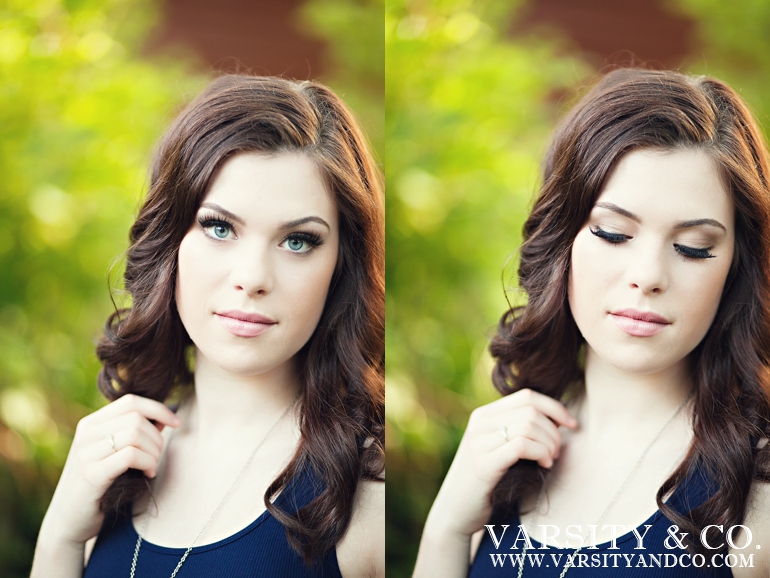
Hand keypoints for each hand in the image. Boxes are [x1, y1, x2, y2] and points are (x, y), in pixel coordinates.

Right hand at [39, 394, 180, 546]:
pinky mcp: (91, 474)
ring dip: (154, 452)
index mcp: (91, 424)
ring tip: (151, 466)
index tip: (177, 423)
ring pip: (135, 434)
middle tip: (157, 457)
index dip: (158, 409)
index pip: (131, 401)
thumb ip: (135, 433)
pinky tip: (148, 474)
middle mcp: (86, 434)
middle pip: (137, 419)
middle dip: (157, 437)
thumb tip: (165, 418)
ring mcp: (86, 453)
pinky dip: (147, 463)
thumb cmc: (100, 485)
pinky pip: (130, 455)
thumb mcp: (114, 454)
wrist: (69, 521)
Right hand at [425, 389, 575, 537]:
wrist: (454, 511)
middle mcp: (479, 423)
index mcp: (483, 415)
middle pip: (531, 411)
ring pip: (528, 426)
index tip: (572, 425)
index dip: (555, 407)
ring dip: (549, 444)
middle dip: (553, 431)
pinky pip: (521, 445)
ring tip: (549, 460)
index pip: (527, 396)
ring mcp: (479, 442)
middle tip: (556, 452)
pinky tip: (543, 464)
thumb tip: (558, 419)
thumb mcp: (498, 448)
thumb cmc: (486, 482)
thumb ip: (518, 430)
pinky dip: (540, 453)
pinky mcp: (483, 463)